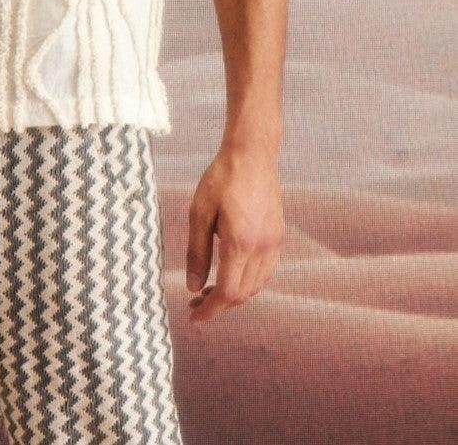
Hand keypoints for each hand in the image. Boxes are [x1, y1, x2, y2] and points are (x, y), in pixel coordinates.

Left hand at [184, 142, 283, 325]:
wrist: (252, 154)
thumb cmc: (221, 177)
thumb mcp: (199, 212)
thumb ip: (196, 251)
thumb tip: (193, 287)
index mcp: (240, 242)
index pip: (228, 293)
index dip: (210, 310)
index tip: (194, 317)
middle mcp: (262, 248)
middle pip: (243, 294)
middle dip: (218, 305)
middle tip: (195, 302)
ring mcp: (274, 243)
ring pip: (256, 286)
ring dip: (234, 294)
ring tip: (209, 289)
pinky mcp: (278, 236)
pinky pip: (265, 271)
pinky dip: (247, 281)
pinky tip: (230, 273)